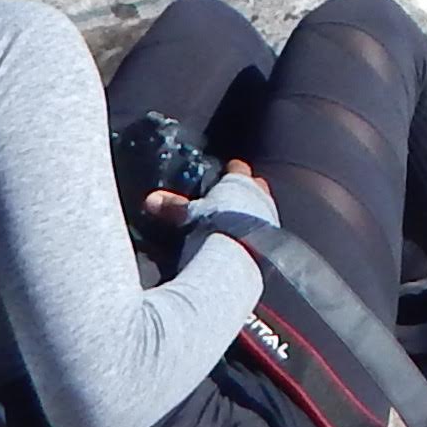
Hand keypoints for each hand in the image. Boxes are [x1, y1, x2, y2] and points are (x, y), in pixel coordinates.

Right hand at [143, 159, 264, 230]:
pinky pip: (267, 228)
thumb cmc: (215, 228)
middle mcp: (260, 195)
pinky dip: (258, 230)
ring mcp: (271, 216)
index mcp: (240, 182)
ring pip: (264, 206)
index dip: (232, 170)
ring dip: (255, 210)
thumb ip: (172, 206)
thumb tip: (150, 200)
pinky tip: (250, 239)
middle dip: (247, 189)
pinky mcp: (276, 239)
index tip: (228, 170)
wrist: (243, 257)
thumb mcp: (189, 214)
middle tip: (235, 195)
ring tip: (243, 218)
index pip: (238, 169)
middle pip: (256, 186)